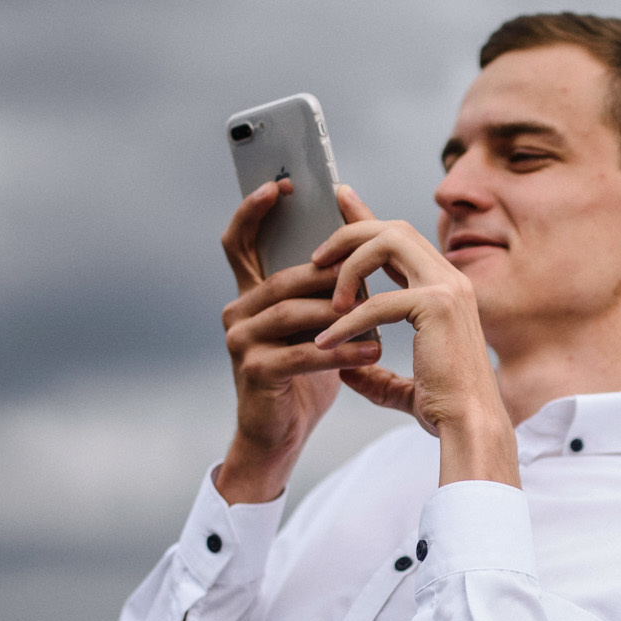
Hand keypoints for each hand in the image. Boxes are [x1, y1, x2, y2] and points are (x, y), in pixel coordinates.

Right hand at [216, 180, 384, 502]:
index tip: (281, 184)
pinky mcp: (254, 370)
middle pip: (286, 276)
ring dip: (343, 313)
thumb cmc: (304, 377)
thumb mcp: (316, 324)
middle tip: (375, 275)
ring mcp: (240, 340)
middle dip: (333, 276)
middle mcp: (237, 311)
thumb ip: (324, 286)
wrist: (281, 436)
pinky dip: (342, 349)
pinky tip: (373, 350)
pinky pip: (304, 351)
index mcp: (249, 294)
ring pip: (295, 311)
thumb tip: (358, 239)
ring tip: (383, 315)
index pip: (240, 241)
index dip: (254, 208)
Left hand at [312, 190, 519, 488]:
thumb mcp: (402, 387)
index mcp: (445, 289)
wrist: (470, 428)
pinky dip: (346, 321)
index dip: (366, 218)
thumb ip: (374, 374)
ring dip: (347, 267)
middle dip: (349, 234)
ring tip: (326, 303)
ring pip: (386, 244)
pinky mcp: (437, 307)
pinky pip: (378, 301)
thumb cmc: (445, 410)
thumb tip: (344, 370)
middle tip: (315, 258)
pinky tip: (326, 342)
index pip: (401, 240)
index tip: (339, 198)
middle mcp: (450, 280)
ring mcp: (448, 288)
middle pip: (392, 229)